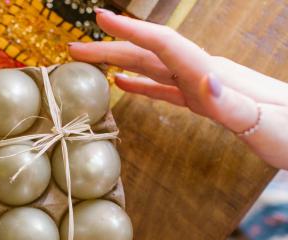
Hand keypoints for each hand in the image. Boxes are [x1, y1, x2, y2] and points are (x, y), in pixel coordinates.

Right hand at [68, 8, 287, 168]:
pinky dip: (140, 84)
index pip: (165, 46)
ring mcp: (204, 86)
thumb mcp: (265, 123)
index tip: (100, 17)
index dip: (130, 31)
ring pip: (153, 68)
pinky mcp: (206, 102)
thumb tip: (201, 79)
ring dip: (119, 61)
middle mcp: (205, 75)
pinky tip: (122, 85)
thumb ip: (230, 102)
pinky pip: (164, 89)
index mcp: (213, 76)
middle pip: (150, 53)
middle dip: (111, 45)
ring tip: (90, 59)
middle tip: (74, 45)